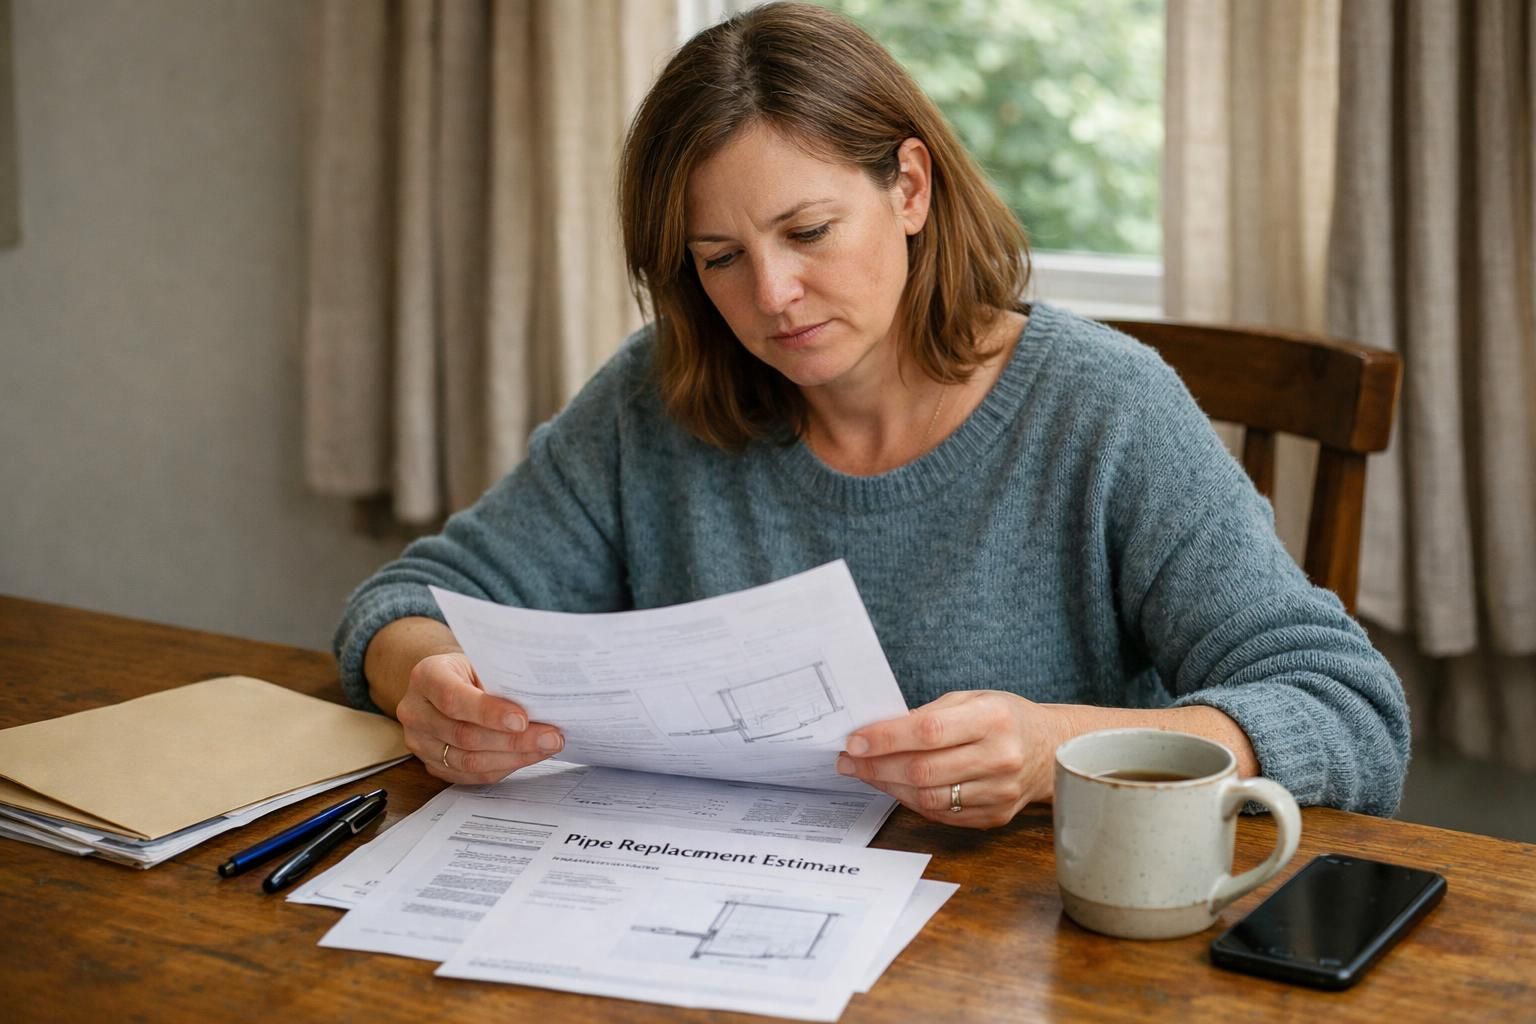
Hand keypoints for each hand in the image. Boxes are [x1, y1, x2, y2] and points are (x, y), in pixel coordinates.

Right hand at [395, 652, 564, 783]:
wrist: (443, 682)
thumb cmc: (468, 668)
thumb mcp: (481, 660)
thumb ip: (500, 678)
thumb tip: (543, 701)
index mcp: (425, 676)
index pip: (453, 698)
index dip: (489, 712)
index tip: (523, 719)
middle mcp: (415, 711)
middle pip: (464, 735)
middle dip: (513, 740)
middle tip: (551, 737)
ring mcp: (419, 742)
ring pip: (468, 761)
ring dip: (513, 757)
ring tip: (546, 748)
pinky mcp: (431, 764)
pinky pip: (469, 775)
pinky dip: (503, 767)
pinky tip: (527, 757)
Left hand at [835, 690, 1066, 828]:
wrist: (1050, 749)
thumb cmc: (1005, 718)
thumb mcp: (971, 700)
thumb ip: (927, 715)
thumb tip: (876, 733)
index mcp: (993, 718)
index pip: (928, 732)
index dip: (886, 738)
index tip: (855, 740)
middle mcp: (1000, 758)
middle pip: (924, 770)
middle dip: (877, 766)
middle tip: (849, 760)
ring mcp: (1000, 792)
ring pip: (929, 798)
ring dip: (889, 786)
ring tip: (866, 773)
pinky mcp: (995, 816)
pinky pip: (942, 814)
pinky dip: (912, 801)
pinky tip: (895, 786)